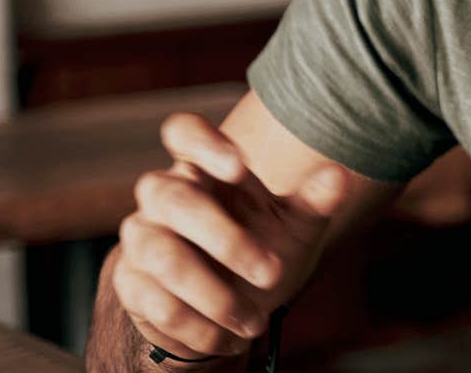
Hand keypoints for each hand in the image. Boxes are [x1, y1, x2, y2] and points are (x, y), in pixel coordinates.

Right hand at [109, 112, 345, 359]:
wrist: (228, 309)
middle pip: (175, 199)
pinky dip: (197, 325)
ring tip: (257, 322)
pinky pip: (155, 302)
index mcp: (204, 170)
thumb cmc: (262, 249)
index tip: (239, 166)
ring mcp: (142, 238)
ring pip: (163, 255)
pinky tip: (228, 338)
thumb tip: (339, 176)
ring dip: (215, 295)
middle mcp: (164, 196)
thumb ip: (315, 201)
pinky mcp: (131, 283)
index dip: (203, 142)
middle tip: (273, 274)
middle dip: (226, 239)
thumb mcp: (294, 226)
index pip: (183, 132)